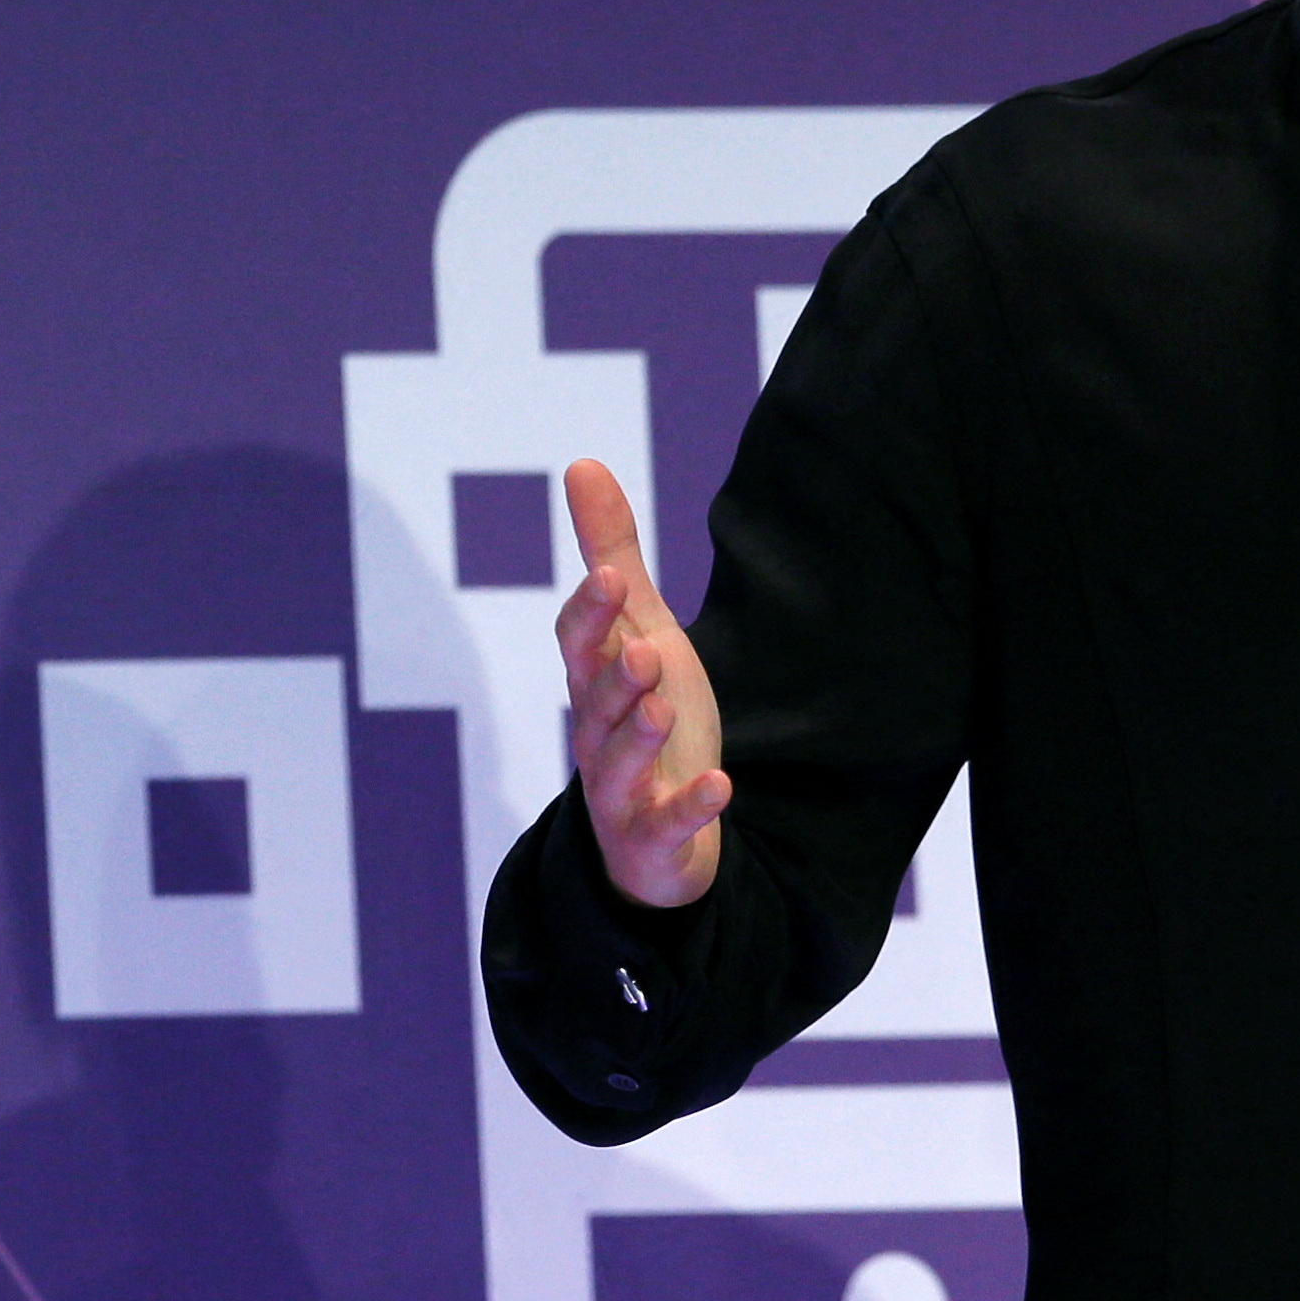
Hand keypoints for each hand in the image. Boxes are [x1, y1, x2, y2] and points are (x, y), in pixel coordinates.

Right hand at [556, 459, 728, 908]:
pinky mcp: (654, 836)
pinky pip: (668, 824)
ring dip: (638, 734)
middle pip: (594, 703)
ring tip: (661, 706)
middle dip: (615, 677)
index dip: (590, 613)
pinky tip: (720, 786)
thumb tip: (582, 464)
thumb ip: (611, 554)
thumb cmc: (643, 714)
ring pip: (618, 764)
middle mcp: (597, 736)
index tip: (607, 575)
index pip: (579, 643)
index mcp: (595, 682)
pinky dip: (691, 807)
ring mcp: (622, 791)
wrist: (654, 832)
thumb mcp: (638, 629)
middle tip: (644, 647)